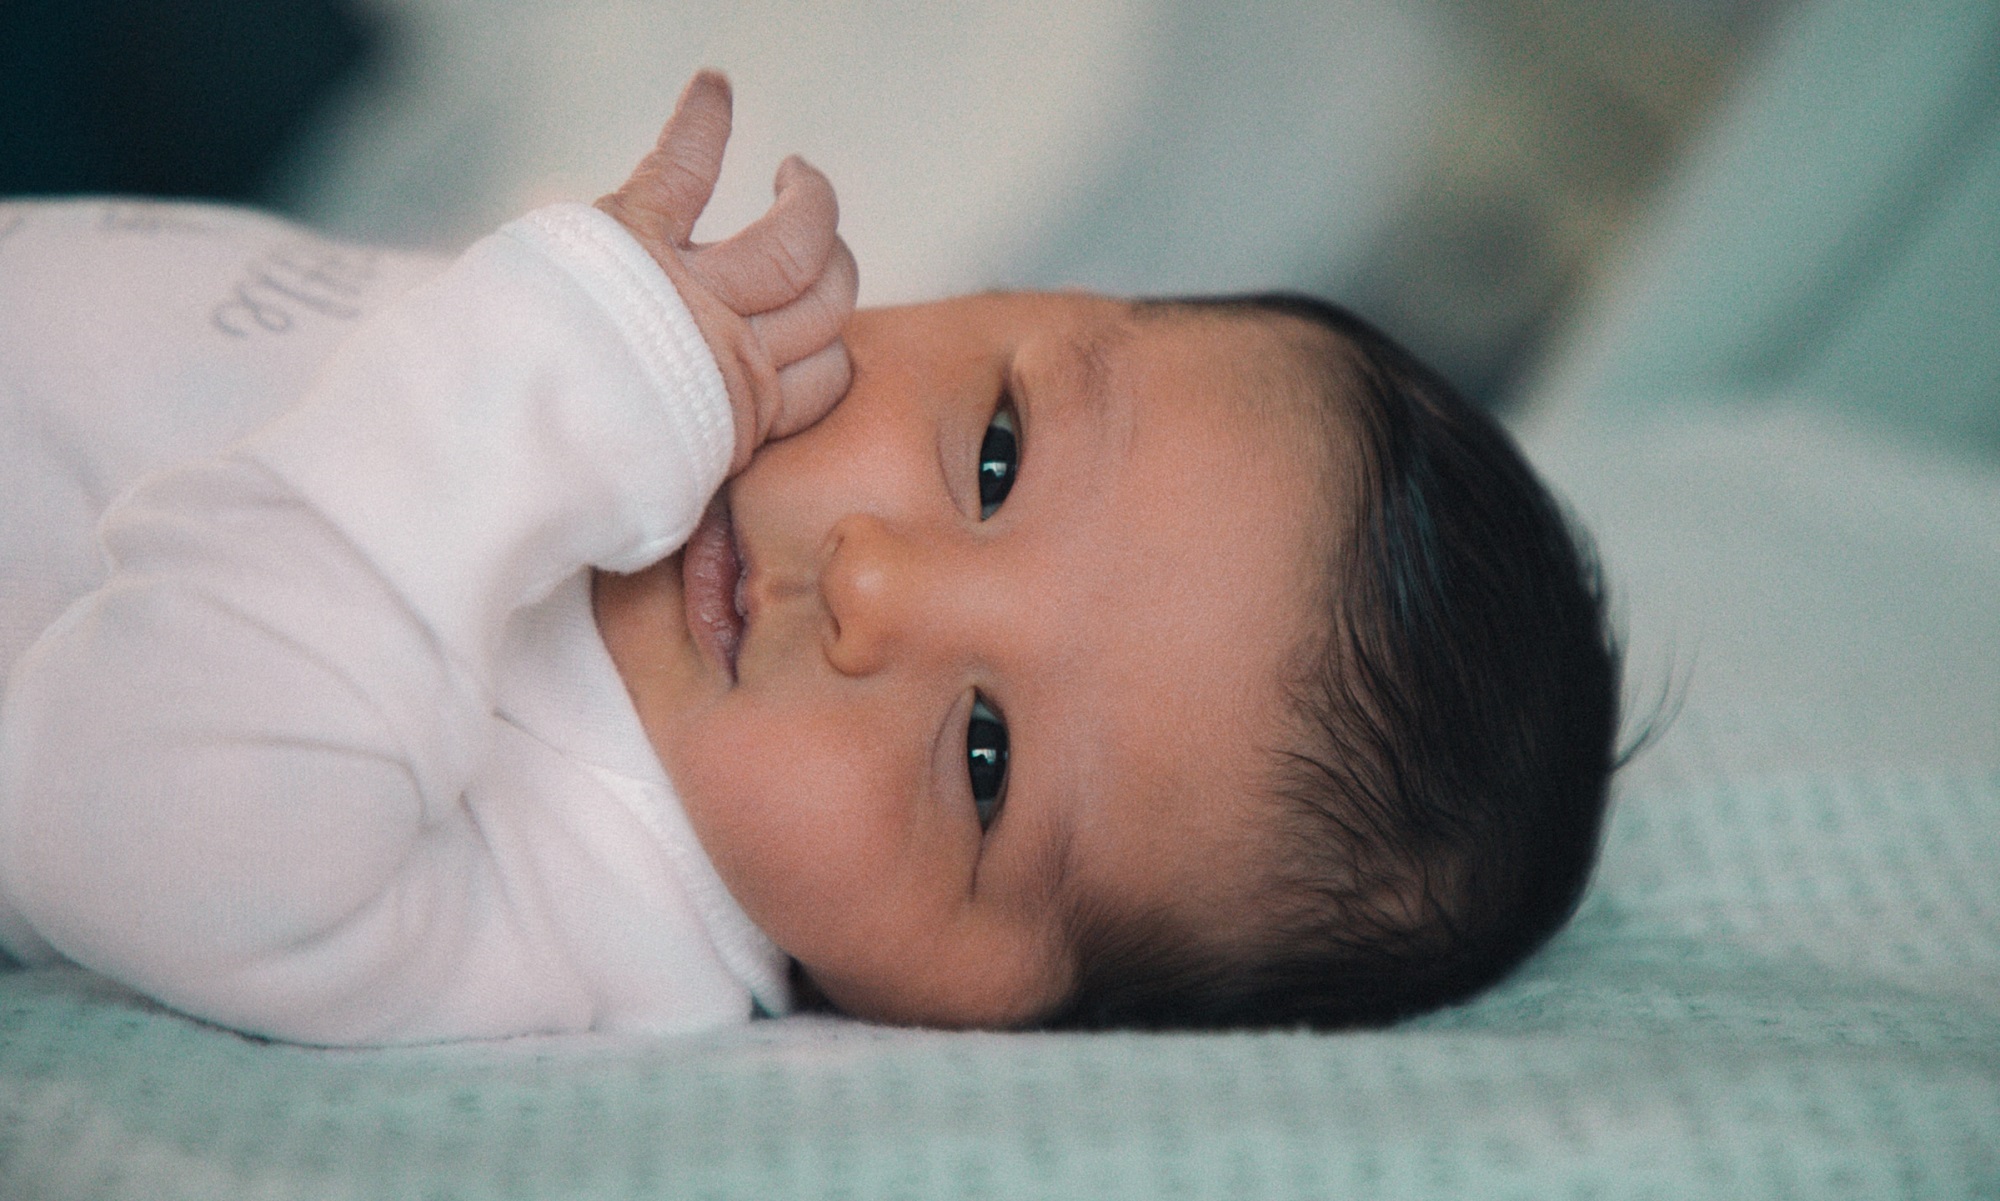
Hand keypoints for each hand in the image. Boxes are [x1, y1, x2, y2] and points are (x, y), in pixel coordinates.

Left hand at [597, 71, 857, 473]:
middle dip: (836, 272)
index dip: (826, 357)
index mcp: (741, 418)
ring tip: (798, 178)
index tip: (813, 344)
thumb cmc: (568, 487)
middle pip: (828, 303)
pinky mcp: (633, 234)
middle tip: (820, 244)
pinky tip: (716, 90)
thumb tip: (697, 499)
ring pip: (795, 237)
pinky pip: (684, 167)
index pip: (826, 378)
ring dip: (808, 200)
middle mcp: (733, 349)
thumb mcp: (656, 506)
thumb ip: (693, 476)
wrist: (500, 452)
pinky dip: (701, 124)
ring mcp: (689, 287)